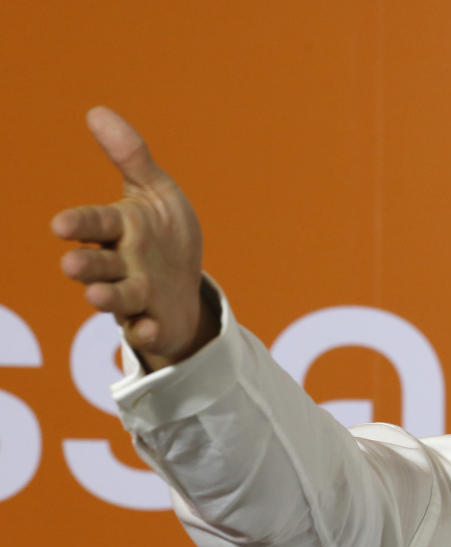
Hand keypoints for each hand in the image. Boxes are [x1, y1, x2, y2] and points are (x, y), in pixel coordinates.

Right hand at [52, 106, 216, 370]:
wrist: (186, 288)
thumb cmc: (164, 237)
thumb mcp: (157, 194)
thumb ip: (132, 157)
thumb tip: (97, 111)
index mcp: (120, 229)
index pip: (96, 223)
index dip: (80, 223)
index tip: (62, 224)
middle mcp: (121, 264)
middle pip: (99, 264)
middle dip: (86, 264)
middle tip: (71, 264)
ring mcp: (136, 295)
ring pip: (118, 297)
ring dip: (107, 297)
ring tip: (97, 295)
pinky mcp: (152, 321)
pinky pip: (147, 328)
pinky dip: (146, 329)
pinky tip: (148, 326)